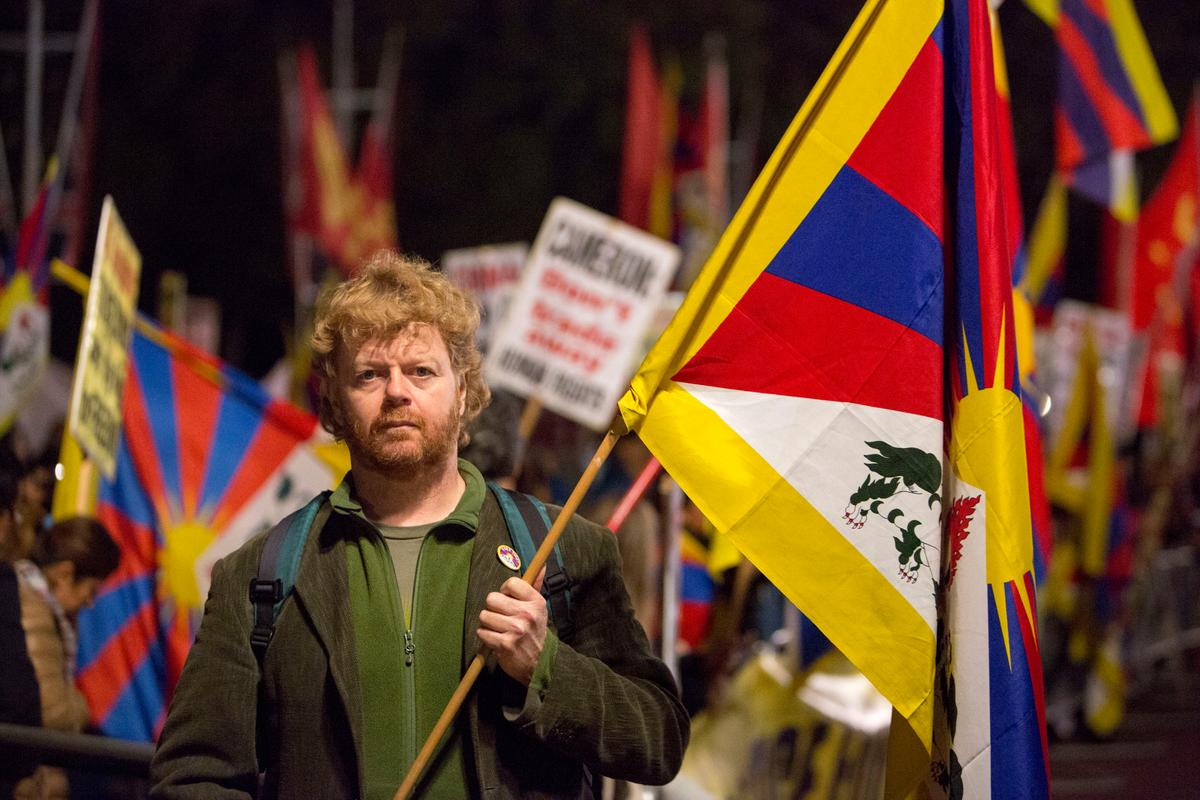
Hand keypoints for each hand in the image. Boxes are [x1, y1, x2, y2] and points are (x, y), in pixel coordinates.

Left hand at [477, 568, 546, 685]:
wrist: (539, 663)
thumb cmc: (535, 631)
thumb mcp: (539, 608)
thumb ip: (536, 585)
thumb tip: (542, 564)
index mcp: (536, 602)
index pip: (510, 584)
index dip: (504, 591)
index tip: (508, 600)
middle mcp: (527, 614)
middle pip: (492, 598)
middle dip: (493, 608)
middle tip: (502, 617)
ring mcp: (516, 630)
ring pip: (484, 616)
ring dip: (488, 624)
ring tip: (500, 630)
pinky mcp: (504, 644)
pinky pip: (482, 632)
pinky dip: (486, 637)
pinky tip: (497, 640)